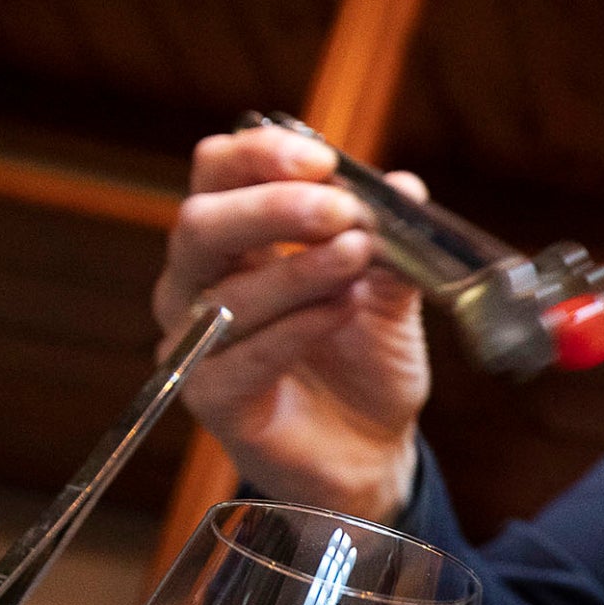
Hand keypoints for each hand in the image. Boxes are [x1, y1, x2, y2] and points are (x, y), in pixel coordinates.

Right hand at [151, 125, 431, 521]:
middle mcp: (201, 283)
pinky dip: (294, 328)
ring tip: (358, 257)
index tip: (321, 157)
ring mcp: (199, 341)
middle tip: (341, 210)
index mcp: (237, 240)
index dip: (261, 155)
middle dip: (273, 208)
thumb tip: (404, 184)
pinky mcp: (211, 398)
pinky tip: (338, 311)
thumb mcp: (388, 294)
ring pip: (225, 291)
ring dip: (299, 269)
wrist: (373, 448)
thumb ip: (390, 243)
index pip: (219, 173)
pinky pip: (239, 357)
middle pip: (202, 222)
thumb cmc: (364, 363)